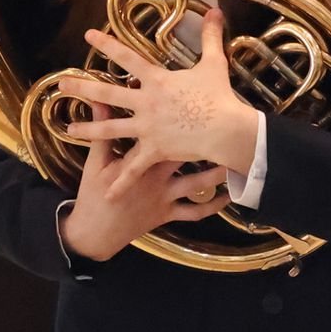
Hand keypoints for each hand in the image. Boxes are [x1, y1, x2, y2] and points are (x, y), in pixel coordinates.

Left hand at [56, 7, 259, 202]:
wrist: (225, 129)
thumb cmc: (219, 96)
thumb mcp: (214, 63)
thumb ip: (211, 37)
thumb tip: (217, 10)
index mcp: (157, 81)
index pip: (127, 58)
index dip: (107, 45)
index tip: (88, 36)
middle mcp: (145, 103)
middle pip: (107, 94)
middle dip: (82, 88)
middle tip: (61, 85)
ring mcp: (146, 128)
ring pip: (110, 130)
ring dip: (88, 130)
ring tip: (69, 130)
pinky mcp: (153, 150)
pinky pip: (134, 168)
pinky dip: (121, 182)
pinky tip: (106, 193)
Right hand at [60, 102, 233, 260]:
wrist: (95, 232)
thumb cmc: (94, 194)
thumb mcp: (97, 161)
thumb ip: (102, 130)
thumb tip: (98, 100)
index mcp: (140, 160)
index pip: (161, 134)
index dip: (176, 116)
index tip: (192, 99)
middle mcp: (157, 177)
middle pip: (186, 155)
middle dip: (205, 142)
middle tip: (226, 127)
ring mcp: (165, 197)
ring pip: (197, 184)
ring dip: (217, 174)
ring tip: (236, 161)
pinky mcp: (168, 215)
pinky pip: (194, 212)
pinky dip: (212, 206)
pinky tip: (228, 197)